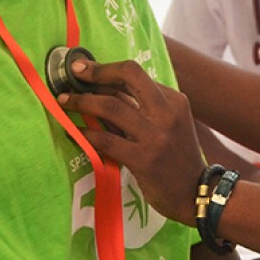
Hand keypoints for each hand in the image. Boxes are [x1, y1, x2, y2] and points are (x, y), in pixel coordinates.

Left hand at [58, 59, 204, 225]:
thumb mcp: (167, 122)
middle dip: (96, 72)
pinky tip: (73, 132)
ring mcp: (156, 136)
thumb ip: (140, 105)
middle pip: (128, 77)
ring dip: (83, 102)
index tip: (84, 67)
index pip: (135, 73)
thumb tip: (102, 85)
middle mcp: (167, 112)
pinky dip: (85, 134)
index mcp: (173, 99)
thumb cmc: (175, 155)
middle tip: (73, 72)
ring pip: (112, 107)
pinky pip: (106, 140)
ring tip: (64, 101)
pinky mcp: (143, 160)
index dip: (106, 68)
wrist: (195, 193)